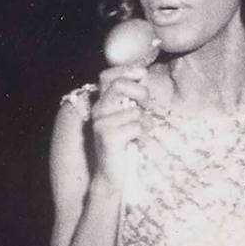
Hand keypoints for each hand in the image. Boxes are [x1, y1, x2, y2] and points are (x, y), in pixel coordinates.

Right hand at [88, 64, 149, 187]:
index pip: (108, 75)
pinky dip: (142, 135)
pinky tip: (135, 143)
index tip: (142, 74)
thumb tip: (142, 75)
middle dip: (140, 92)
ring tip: (139, 134)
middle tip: (146, 105)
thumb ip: (130, 98)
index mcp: (102, 103)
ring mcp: (101, 123)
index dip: (126, 70)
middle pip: (119, 85)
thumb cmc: (124, 145)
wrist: (111, 175)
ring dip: (145, 123)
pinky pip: (136, 126)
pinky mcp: (107, 136)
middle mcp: (98, 110)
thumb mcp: (126, 117)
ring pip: (134, 111)